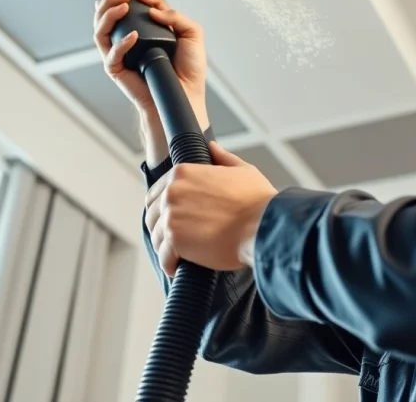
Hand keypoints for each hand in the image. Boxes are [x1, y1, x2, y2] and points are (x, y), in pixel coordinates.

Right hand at [93, 0, 208, 126]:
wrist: (186, 94)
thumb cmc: (189, 69)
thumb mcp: (191, 34)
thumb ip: (175, 16)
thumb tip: (152, 9)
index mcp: (145, 30)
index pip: (130, 8)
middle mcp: (128, 40)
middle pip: (106, 16)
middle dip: (110, 1)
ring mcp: (120, 54)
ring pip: (101, 31)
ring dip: (108, 15)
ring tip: (123, 7)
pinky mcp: (117, 70)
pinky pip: (111, 54)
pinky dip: (120, 43)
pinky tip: (133, 36)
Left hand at [144, 142, 277, 276]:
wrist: (264, 225)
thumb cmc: (258, 200)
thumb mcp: (242, 171)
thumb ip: (223, 159)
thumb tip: (212, 147)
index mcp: (183, 173)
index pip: (156, 193)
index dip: (163, 209)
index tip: (173, 220)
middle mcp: (171, 192)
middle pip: (152, 215)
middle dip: (161, 229)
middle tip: (176, 241)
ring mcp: (171, 216)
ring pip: (156, 238)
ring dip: (166, 249)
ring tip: (179, 257)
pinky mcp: (175, 241)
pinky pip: (164, 257)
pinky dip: (170, 265)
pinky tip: (178, 268)